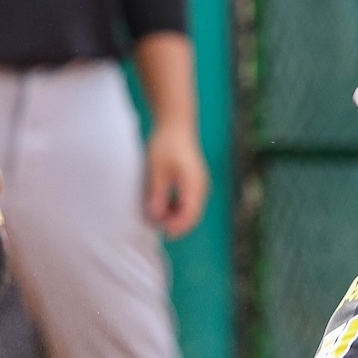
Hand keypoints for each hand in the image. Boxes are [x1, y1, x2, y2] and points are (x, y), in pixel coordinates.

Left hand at [144, 120, 209, 237]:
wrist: (176, 125)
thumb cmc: (165, 145)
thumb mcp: (157, 170)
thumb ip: (157, 194)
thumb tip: (156, 216)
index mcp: (194, 185)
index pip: (190, 215)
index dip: (177, 227)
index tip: (163, 233)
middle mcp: (201, 187)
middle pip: (193, 215)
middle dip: (177, 224)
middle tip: (157, 228)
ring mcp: (200, 184)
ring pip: (191, 209)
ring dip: (176, 216)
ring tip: (158, 218)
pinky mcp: (195, 181)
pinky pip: (189, 200)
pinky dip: (178, 207)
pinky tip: (164, 206)